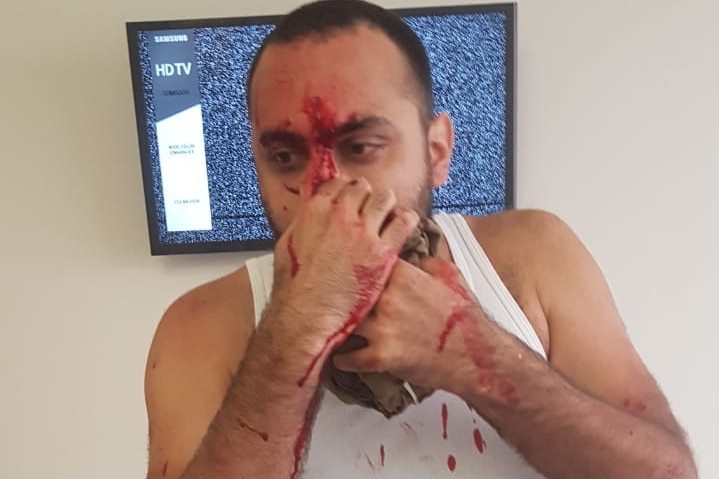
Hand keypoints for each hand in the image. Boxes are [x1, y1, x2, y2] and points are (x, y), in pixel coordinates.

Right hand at [271, 177, 419, 344]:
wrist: (305, 315)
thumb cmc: (293, 286)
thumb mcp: (288, 243)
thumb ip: (304, 218)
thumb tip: (312, 202)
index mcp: (315, 210)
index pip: (338, 184)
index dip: (345, 191)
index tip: (350, 200)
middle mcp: (340, 215)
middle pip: (362, 188)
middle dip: (365, 197)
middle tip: (368, 211)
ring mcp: (362, 233)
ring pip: (385, 198)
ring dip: (386, 205)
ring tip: (386, 217)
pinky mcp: (382, 253)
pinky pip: (404, 222)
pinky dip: (405, 220)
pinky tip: (403, 227)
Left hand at [332, 257, 510, 400]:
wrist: (476, 355)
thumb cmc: (464, 317)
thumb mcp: (451, 275)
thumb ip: (426, 260)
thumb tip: (412, 254)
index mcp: (403, 275)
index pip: (365, 260)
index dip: (354, 265)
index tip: (344, 270)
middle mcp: (388, 298)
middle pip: (348, 291)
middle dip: (339, 296)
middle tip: (328, 299)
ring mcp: (383, 327)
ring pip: (344, 322)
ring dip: (336, 326)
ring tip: (327, 327)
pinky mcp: (383, 356)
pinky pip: (350, 357)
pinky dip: (342, 359)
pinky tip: (339, 357)